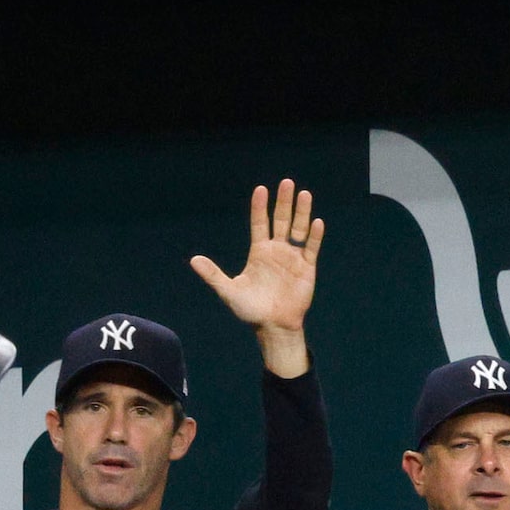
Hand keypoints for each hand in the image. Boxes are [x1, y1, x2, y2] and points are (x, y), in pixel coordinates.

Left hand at [191, 179, 320, 377]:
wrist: (274, 326)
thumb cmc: (250, 310)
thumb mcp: (229, 291)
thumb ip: (213, 275)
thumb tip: (193, 260)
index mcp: (259, 252)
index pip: (260, 223)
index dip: (260, 207)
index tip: (261, 189)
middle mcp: (277, 251)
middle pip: (281, 220)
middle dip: (284, 202)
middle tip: (287, 182)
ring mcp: (292, 258)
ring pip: (298, 229)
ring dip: (301, 212)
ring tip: (304, 194)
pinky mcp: (307, 269)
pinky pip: (311, 249)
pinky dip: (314, 236)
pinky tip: (316, 222)